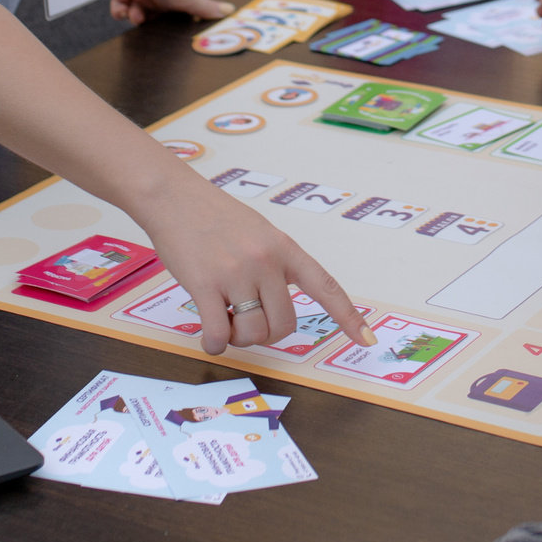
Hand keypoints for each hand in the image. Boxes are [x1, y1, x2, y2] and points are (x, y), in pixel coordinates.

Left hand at [109, 0, 231, 24]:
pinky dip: (119, 10)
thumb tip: (232, 11)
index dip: (167, 26)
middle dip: (147, 23)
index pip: (174, 18)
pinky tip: (122, 10)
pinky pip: (120, 4)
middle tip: (143, 20)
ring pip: (136, 13)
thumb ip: (205, 9)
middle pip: (153, 19)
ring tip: (133, 13)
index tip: (163, 30)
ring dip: (133, 16)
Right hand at [140, 176, 370, 357]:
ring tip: (223, 317)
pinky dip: (215, 343)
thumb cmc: (215, 217)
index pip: (325, 286)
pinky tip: (209, 336)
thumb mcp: (258, 233)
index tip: (367, 339)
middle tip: (246, 322)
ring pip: (252, 332)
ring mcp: (236, 273)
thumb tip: (273, 309)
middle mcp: (266, 261)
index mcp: (284, 248)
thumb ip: (273, 265)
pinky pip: (219, 334)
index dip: (348, 316)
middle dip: (267, 334)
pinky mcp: (205, 285)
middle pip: (284, 324)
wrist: (174, 198)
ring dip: (238, 337)